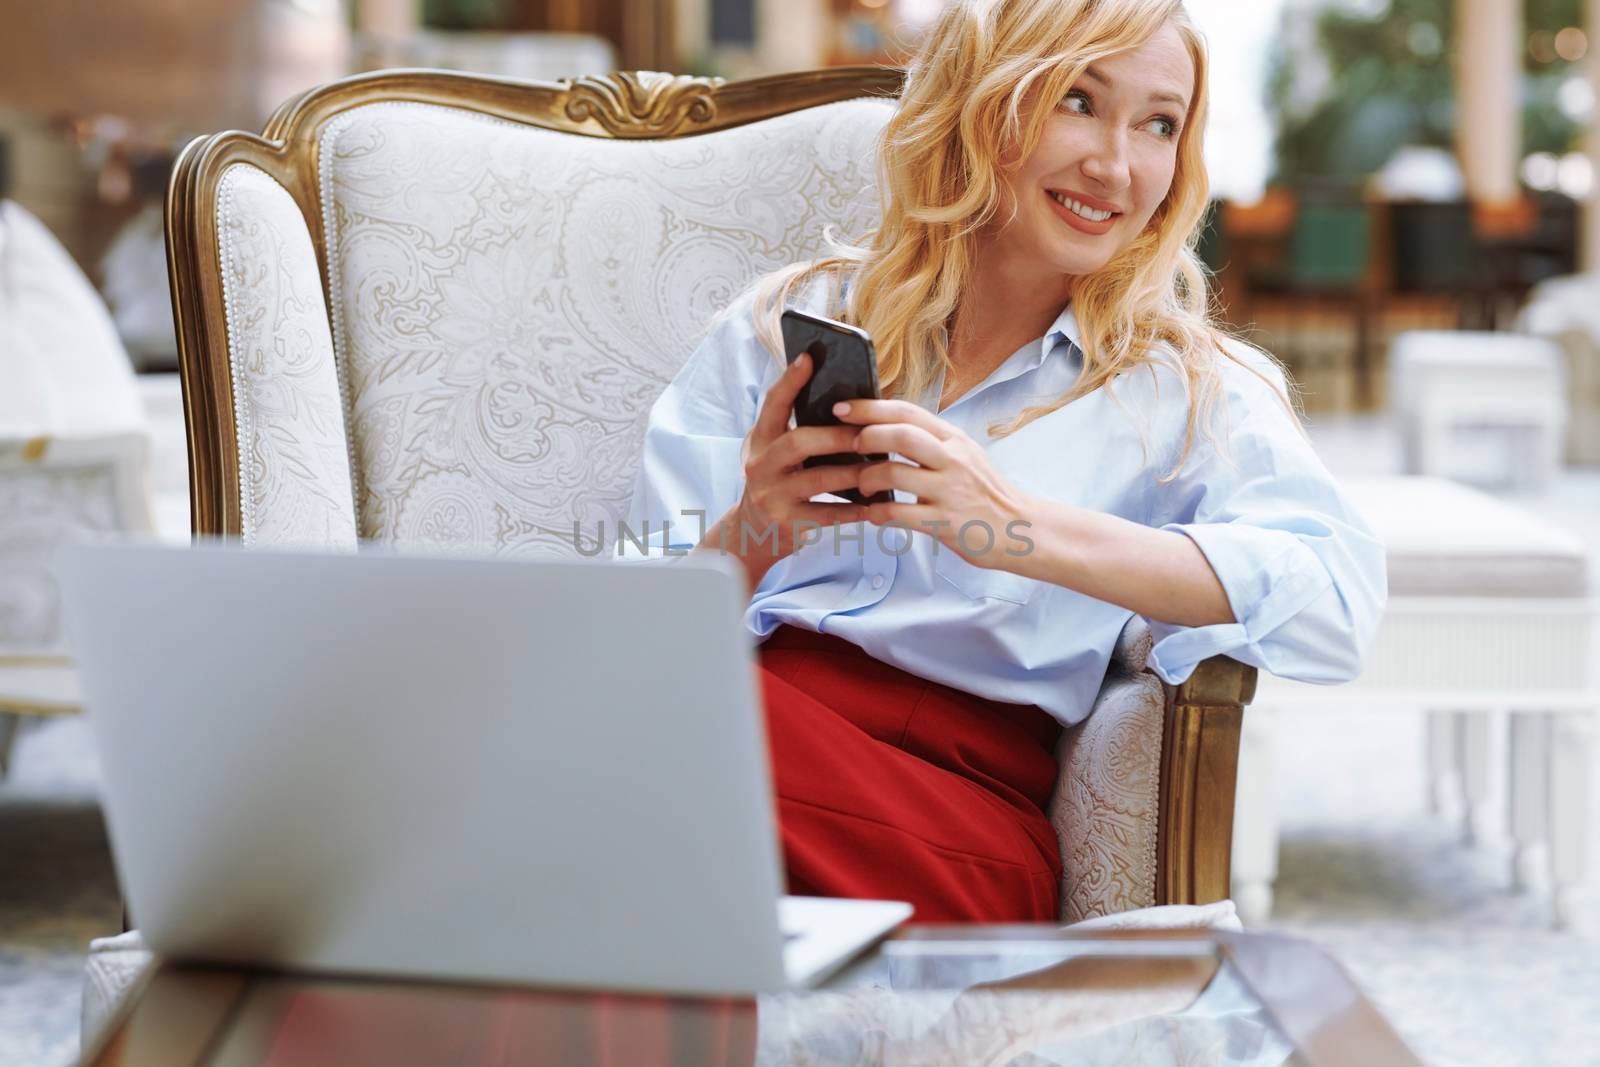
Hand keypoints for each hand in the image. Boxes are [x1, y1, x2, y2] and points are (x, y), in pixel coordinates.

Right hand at [705, 354, 868, 584]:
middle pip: (799, 443)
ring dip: (853, 472)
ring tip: (880, 466)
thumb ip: (803, 431)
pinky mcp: (787, 522)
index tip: (809, 357)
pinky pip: (827, 514)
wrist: (754, 532)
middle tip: (867, 433)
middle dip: (837, 437)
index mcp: (761, 439)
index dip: (790, 380)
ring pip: (817, 479)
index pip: (773, 404)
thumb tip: (851, 405)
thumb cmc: (781, 482)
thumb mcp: (779, 453)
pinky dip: (853, 509)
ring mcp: (771, 495)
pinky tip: (875, 504)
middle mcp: (761, 464)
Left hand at [832, 398, 1032, 568]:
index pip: (908, 411)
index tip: (842, 408)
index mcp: (953, 439)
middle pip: (900, 435)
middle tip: (849, 446)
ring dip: (866, 479)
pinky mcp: (946, 523)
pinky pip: (899, 514)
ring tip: (862, 486)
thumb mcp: (964, 455)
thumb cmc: (985, 493)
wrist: (1020, 528)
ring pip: (894, 474)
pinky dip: (877, 514)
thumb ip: (931, 441)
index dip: (870, 407)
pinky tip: (872, 515)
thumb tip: (887, 426)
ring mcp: (949, 491)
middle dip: (865, 437)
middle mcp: (953, 459)